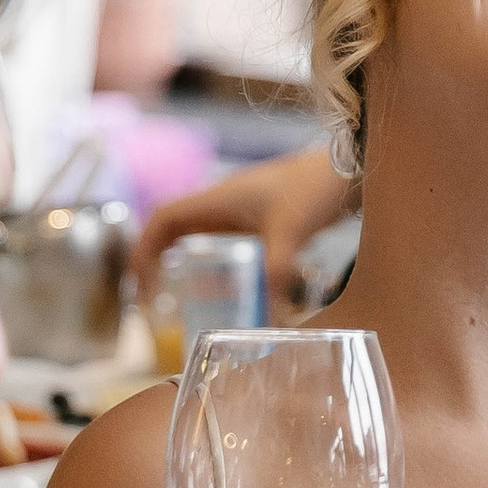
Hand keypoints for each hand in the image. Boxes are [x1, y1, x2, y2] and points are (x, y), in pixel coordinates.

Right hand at [131, 145, 355, 296]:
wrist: (348, 166)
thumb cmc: (315, 189)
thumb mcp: (292, 234)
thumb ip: (277, 274)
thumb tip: (265, 321)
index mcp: (218, 200)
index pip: (163, 220)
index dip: (143, 250)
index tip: (139, 284)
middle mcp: (222, 202)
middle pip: (171, 227)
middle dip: (153, 259)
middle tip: (150, 297)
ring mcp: (240, 208)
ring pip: (195, 232)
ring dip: (178, 258)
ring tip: (175, 295)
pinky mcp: (259, 217)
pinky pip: (220, 238)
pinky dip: (209, 259)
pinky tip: (221, 285)